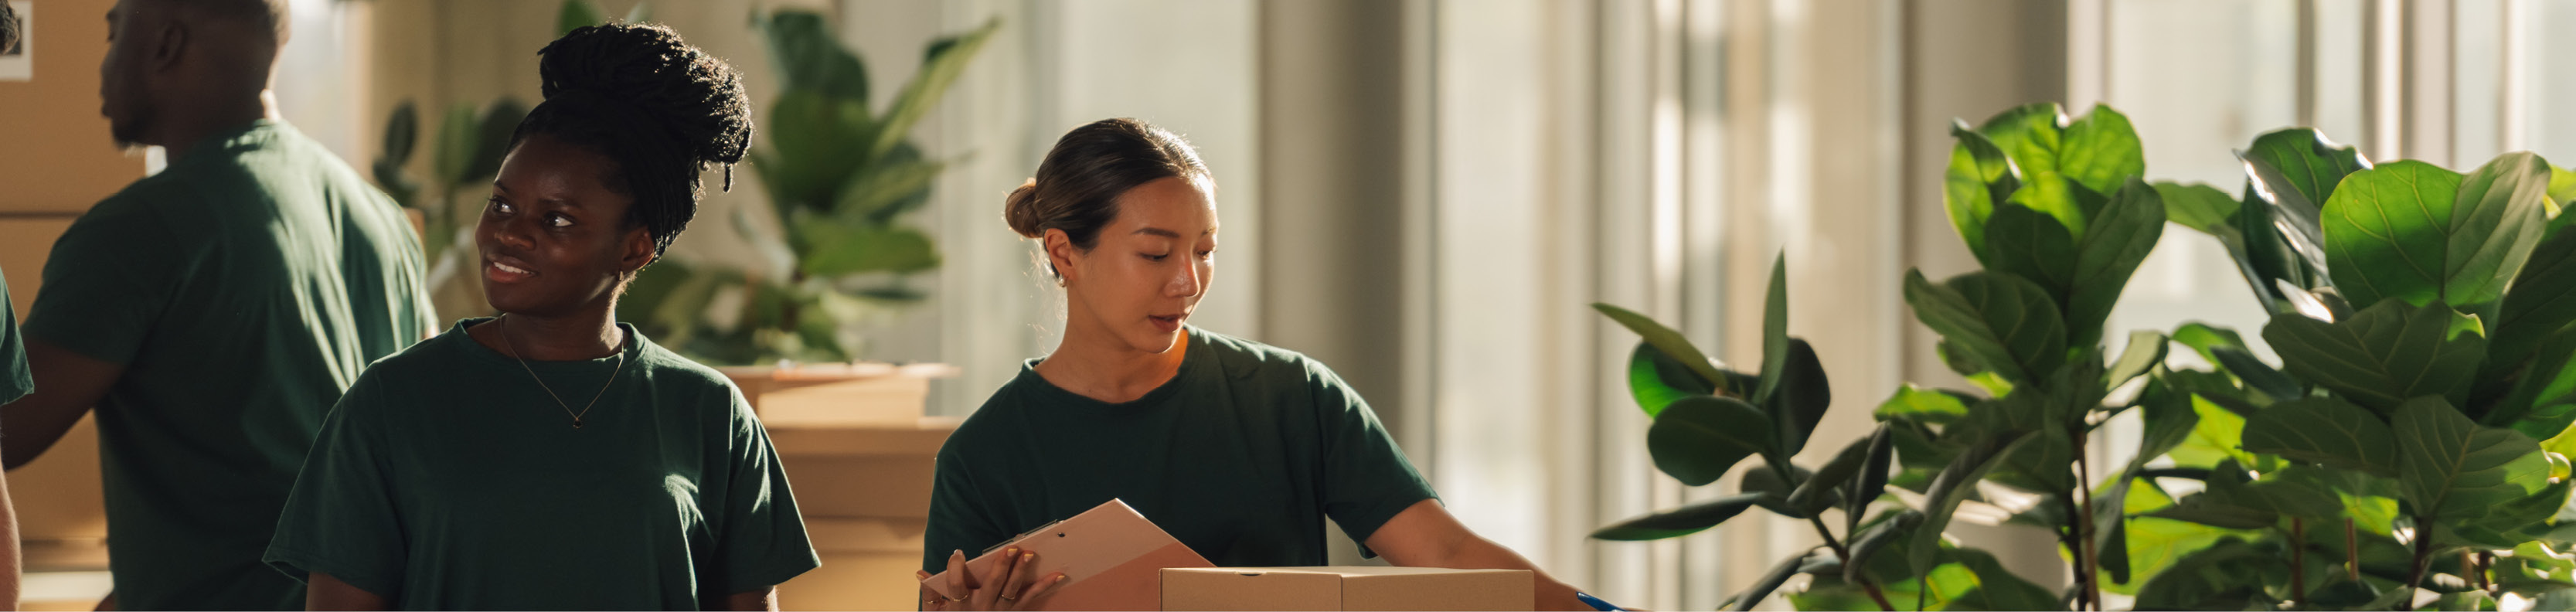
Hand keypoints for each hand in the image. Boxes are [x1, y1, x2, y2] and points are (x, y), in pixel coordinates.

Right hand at [916, 547, 1066, 610]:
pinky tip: (1058, 574)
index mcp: (959, 606)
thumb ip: (930, 594)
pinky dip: (1044, 586)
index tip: (958, 553)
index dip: (955, 570)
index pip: (956, 586)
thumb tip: (920, 574)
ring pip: (1013, 591)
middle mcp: (981, 609)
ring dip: (1022, 572)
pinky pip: (1030, 599)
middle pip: (992, 586)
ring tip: (1031, 554)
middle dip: (1002, 566)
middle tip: (1011, 549)